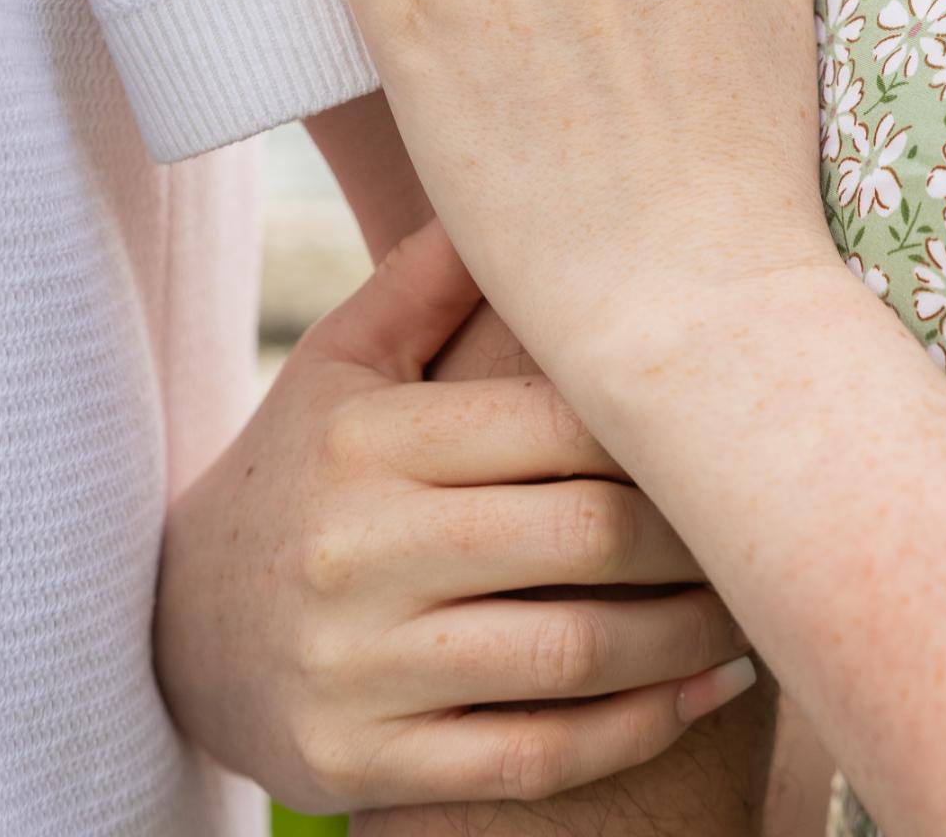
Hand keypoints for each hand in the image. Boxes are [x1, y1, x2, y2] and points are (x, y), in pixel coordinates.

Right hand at [154, 221, 754, 813]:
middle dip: (695, 540)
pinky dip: (635, 732)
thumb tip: (517, 183)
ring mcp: (355, 666)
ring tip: (751, 614)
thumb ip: (424, 283)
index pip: (555, 424)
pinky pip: (532, 757)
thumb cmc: (294, 471)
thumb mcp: (337, 364)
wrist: (182, 626)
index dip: (660, 432)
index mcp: (365, 437)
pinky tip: (699, 695)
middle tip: (763, 526)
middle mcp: (354, 547)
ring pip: (570, 657)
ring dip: (687, 640)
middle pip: (583, 538)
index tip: (731, 431)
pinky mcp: (360, 763)